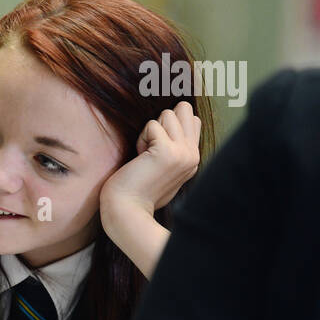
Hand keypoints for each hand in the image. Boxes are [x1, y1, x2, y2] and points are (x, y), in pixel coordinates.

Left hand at [99, 101, 200, 218]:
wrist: (127, 210)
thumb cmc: (136, 189)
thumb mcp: (162, 166)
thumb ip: (172, 146)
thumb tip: (174, 115)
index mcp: (193, 158)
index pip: (192, 120)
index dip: (170, 125)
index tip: (155, 147)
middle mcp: (193, 154)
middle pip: (184, 109)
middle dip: (163, 121)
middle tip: (151, 148)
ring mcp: (184, 153)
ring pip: (168, 114)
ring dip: (150, 131)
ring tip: (144, 155)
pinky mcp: (168, 151)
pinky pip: (152, 125)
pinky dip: (141, 138)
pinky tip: (139, 159)